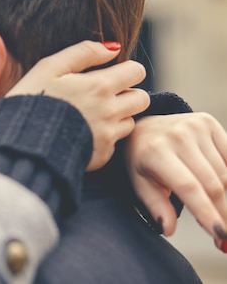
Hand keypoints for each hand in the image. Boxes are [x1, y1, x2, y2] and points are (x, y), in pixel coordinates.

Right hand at [6, 40, 149, 169]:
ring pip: (130, 121)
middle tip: (101, 96)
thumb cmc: (31, 100)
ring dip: (117, 116)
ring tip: (90, 115)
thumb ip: (83, 52)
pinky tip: (81, 133)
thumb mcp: (49, 67)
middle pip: (142, 98)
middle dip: (127, 93)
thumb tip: (113, 48)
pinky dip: (103, 137)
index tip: (108, 75)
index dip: (124, 70)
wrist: (20, 143)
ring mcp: (107, 136)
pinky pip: (114, 143)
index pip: (136, 71)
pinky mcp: (101, 156)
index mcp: (99, 86)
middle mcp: (110, 112)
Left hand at [124, 113, 226, 247]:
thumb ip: (156, 206)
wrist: (144, 127)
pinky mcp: (208, 122)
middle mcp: (177, 136)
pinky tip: (222, 189)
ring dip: (226, 198)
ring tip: (218, 212)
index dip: (206, 212)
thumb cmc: (142, 160)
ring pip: (225, 174)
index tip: (220, 234)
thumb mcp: (140, 183)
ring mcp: (195, 126)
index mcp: (156, 152)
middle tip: (225, 235)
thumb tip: (168, 229)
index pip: (189, 187)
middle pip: (212, 184)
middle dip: (222, 213)